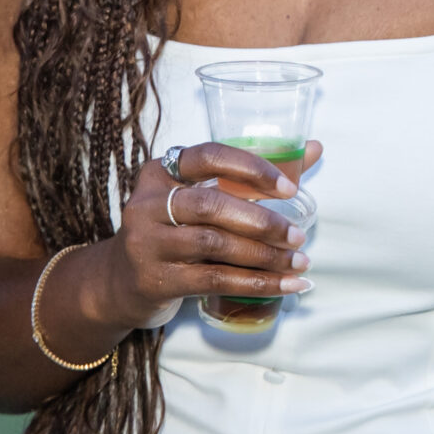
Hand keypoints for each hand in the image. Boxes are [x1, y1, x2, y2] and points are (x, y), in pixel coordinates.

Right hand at [77, 141, 318, 332]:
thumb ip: (252, 176)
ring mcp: (147, 243)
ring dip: (264, 255)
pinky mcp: (155, 279)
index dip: (251, 169)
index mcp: (161, 172)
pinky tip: (285, 285)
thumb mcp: (198, 199)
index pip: (208, 156)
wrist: (120, 283)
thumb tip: (313, 148)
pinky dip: (256, 284)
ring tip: (298, 262)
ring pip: (215, 244)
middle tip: (299, 235)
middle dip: (262, 221)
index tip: (288, 189)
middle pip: (211, 205)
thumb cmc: (172, 232)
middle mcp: (148, 203)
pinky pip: (214, 280)